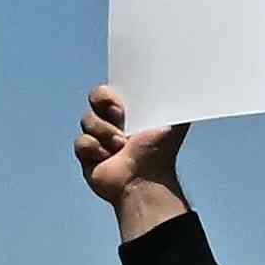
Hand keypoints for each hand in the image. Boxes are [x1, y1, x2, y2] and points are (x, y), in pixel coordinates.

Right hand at [75, 88, 187, 226]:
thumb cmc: (160, 153)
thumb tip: (184, 83)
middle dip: (105, 110)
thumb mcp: (174, 122)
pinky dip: (94, 149)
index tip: (120, 105)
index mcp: (128, 110)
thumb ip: (176, 102)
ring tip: (121, 147)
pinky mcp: (86, 155)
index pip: (109, 90)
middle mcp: (111, 121)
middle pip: (94, 100)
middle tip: (121, 120)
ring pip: (87, 120)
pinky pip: (81, 141)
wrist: (145, 180)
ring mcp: (97, 138)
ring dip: (105, 133)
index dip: (108, 94)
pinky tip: (107, 158)